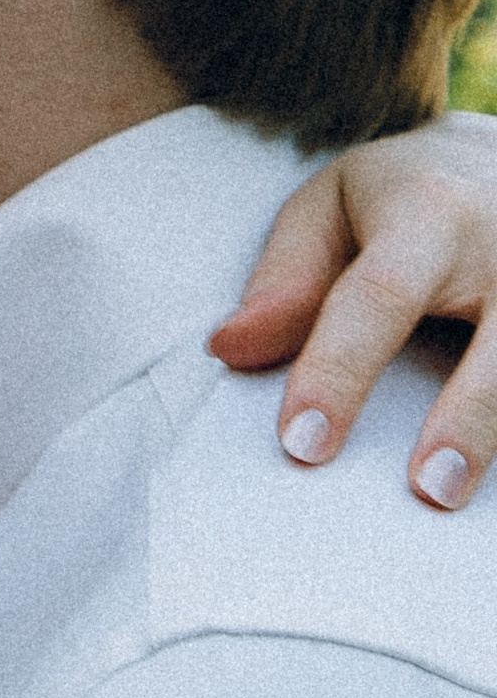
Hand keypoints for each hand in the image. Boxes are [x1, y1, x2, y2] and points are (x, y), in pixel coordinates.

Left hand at [208, 115, 496, 506]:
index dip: (338, 371)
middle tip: (427, 491)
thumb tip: (228, 350)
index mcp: (428, 212)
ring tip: (465, 500)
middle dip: (468, 419)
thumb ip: (285, 279)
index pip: (378, 297)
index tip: (301, 443)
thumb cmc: (400, 196)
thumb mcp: (330, 207)